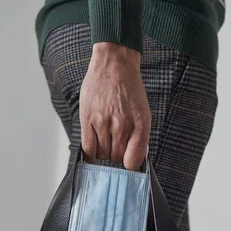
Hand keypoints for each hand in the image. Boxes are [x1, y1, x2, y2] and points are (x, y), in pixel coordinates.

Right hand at [79, 42, 150, 169]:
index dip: (129, 164)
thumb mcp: (143, 112)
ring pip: (102, 154)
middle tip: (115, 147)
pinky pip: (88, 147)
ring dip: (104, 153)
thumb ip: (139, 136)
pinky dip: (91, 154)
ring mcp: (104, 122)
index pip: (133, 160)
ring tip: (105, 142)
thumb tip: (133, 158)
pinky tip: (94, 151)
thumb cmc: (129, 89)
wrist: (114, 65)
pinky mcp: (87, 118)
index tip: (127, 163)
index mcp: (140, 125)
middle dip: (116, 156)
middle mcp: (122, 125)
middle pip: (116, 158)